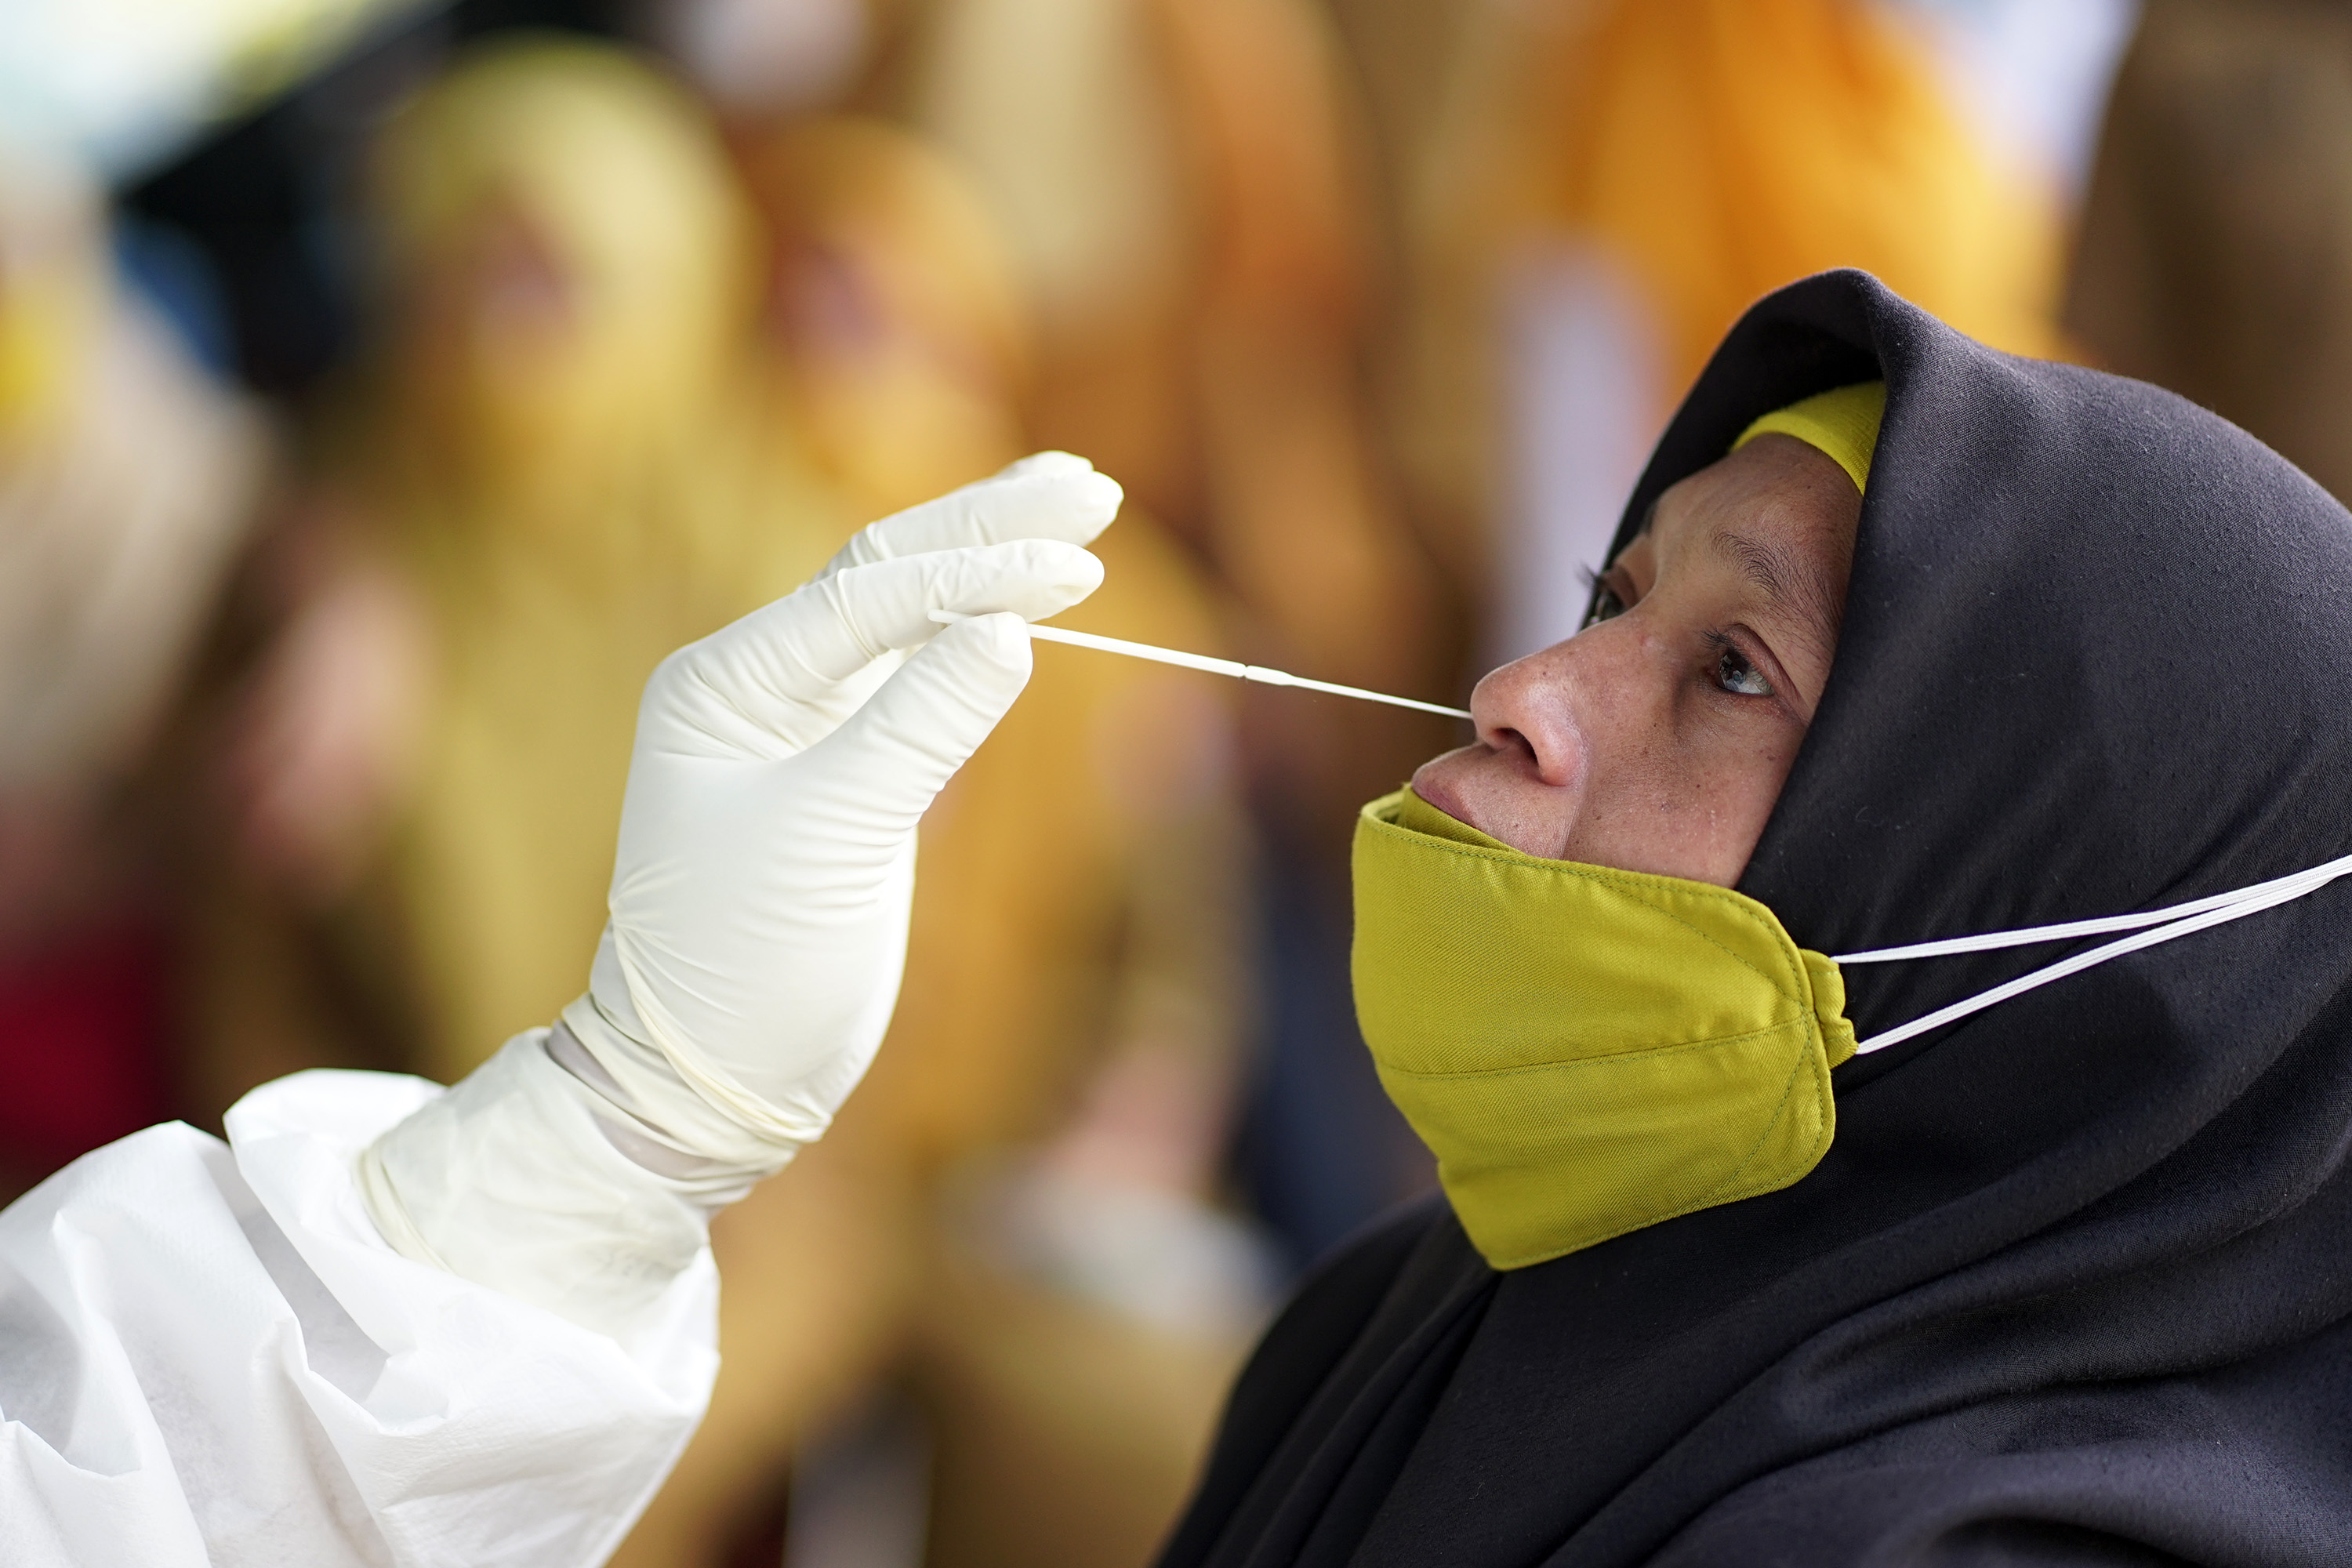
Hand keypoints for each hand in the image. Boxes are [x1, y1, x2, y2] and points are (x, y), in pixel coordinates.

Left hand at [560, 453, 1118, 1162]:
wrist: (706, 1080)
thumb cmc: (740, 964)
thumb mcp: (832, 840)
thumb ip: (920, 727)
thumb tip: (1013, 628)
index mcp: (727, 682)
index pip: (871, 596)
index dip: (978, 572)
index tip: (1079, 561)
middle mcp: (760, 685)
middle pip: (888, 573)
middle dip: (989, 524)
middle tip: (1093, 484)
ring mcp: (807, 727)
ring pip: (909, 618)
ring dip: (989, 563)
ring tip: (1075, 511)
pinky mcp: (851, 776)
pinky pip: (921, 681)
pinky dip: (981, 637)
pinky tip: (1030, 599)